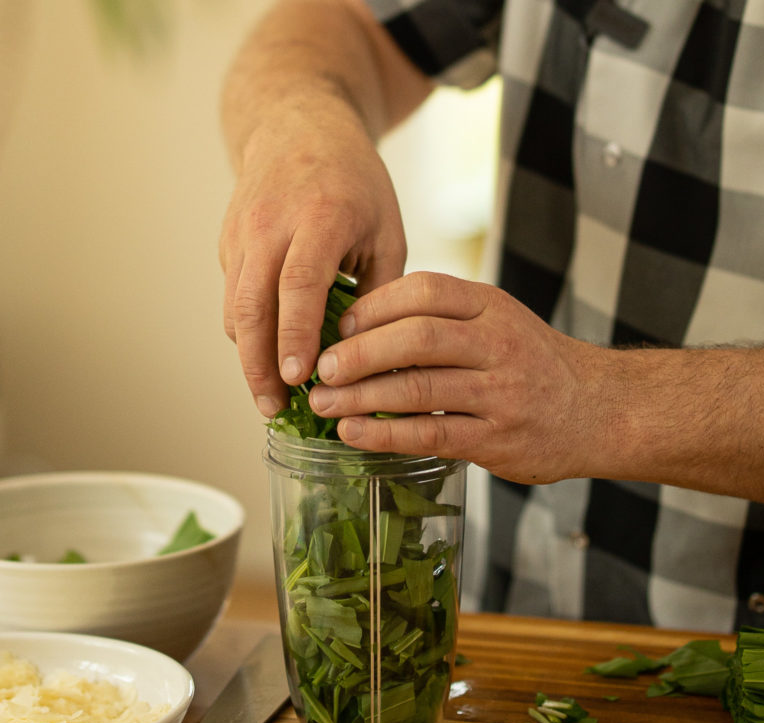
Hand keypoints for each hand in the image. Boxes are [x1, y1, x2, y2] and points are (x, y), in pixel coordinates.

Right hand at [219, 94, 406, 416]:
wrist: (297, 124)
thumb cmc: (355, 183)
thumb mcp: (387, 230)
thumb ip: (381, 292)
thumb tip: (376, 357)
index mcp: (319, 217)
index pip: (298, 285)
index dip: (295, 336)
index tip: (296, 379)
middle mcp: (270, 224)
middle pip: (251, 305)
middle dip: (259, 364)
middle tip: (273, 408)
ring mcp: (242, 233)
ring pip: (234, 308)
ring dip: (248, 359)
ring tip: (270, 399)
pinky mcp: (228, 244)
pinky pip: (233, 299)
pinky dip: (248, 335)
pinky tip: (268, 362)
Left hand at [307, 272, 615, 483]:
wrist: (598, 412)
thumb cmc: (533, 366)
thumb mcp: (498, 323)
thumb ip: (444, 320)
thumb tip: (358, 331)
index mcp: (492, 306)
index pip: (424, 291)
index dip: (373, 307)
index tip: (339, 327)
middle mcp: (498, 343)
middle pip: (417, 338)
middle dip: (359, 353)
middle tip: (321, 369)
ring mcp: (501, 392)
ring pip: (419, 388)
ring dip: (362, 397)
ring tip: (325, 405)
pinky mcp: (498, 439)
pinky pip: (431, 434)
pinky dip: (386, 433)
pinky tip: (354, 434)